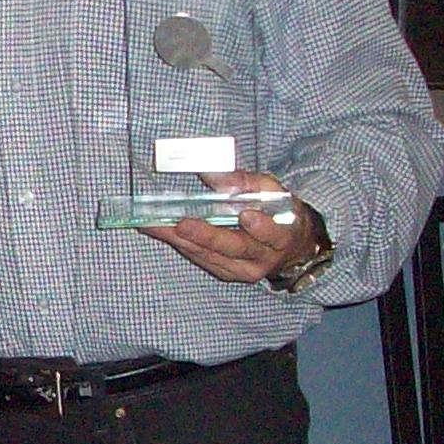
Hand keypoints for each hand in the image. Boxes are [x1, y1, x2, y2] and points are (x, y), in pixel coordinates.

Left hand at [142, 172, 316, 285]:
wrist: (287, 245)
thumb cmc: (277, 212)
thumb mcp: (271, 191)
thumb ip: (245, 182)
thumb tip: (211, 172)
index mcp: (282, 235)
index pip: (273, 234)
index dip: (261, 228)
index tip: (247, 215)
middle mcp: (263, 258)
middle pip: (234, 248)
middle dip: (207, 236)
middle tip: (182, 224)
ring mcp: (243, 269)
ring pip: (211, 255)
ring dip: (182, 240)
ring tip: (157, 226)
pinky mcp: (226, 272)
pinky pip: (202, 258)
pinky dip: (181, 244)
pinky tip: (162, 232)